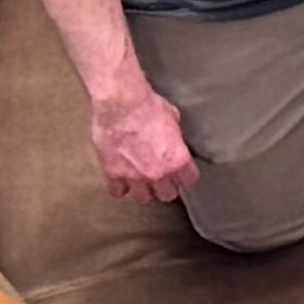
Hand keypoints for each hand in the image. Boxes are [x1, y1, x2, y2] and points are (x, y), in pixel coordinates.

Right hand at [89, 79, 196, 201]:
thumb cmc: (147, 107)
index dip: (185, 176)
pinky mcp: (114, 174)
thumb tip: (173, 139)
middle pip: (167, 195)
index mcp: (177, 160)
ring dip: (143, 190)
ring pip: (143, 198)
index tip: (183, 174)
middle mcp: (158, 173)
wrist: (122, 105)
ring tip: (143, 181)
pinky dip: (120, 187)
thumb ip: (175, 138)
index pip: (189, 180)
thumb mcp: (173, 119)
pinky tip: (122, 180)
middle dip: (166, 187)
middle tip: (163, 179)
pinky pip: (118, 192)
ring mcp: (135, 176)